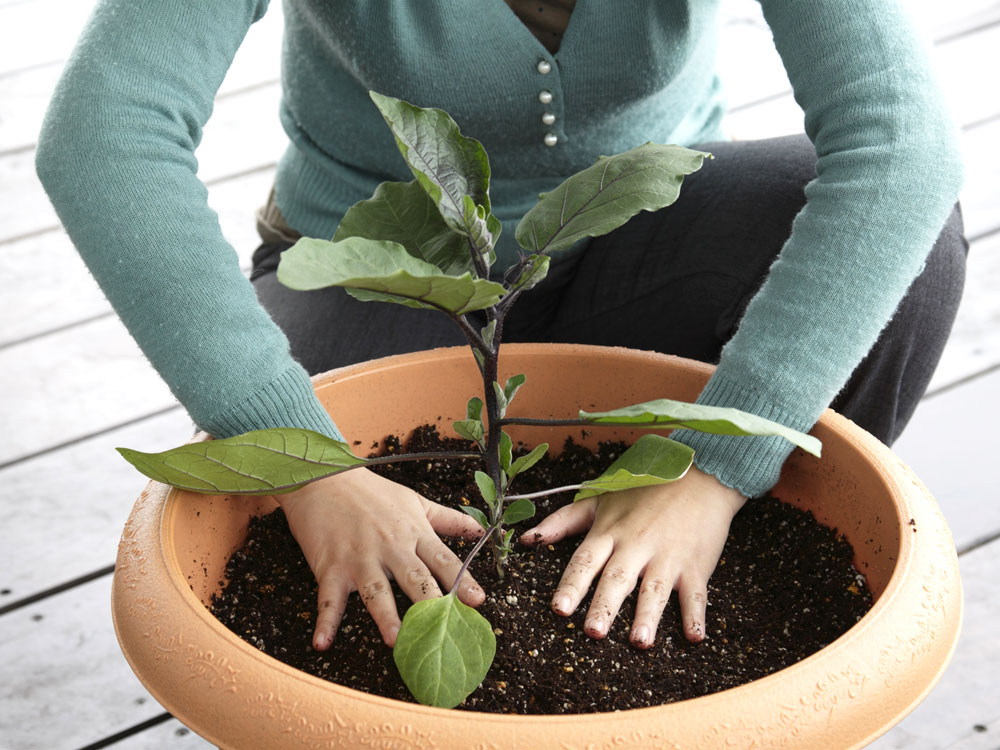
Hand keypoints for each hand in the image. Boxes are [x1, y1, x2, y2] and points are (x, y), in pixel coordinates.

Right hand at [275, 468, 484, 649]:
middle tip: (442, 628)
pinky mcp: (331, 567)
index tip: (477, 600)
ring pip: (376, 591)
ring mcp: (360, 558)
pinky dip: (325, 621)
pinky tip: (323, 642)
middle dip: (429, 603)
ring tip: (395, 640)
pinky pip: (329, 598)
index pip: (443, 559)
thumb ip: (449, 519)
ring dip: (385, 616)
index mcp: (414, 533)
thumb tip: (483, 531)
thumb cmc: (373, 492)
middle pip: (414, 578)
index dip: (461, 580)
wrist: (324, 480)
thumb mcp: (416, 501)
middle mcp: (390, 547)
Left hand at [520, 466, 745, 647]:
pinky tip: (694, 637)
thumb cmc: (645, 492)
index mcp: (610, 532)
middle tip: (593, 632)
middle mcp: (637, 545)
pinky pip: (696, 593)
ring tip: (639, 641)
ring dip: (647, 615)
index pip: (586, 561)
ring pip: (655, 589)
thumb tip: (526, 540)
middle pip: (618, 579)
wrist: (699, 477)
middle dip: (605, 605)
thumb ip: (562, 521)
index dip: (572, 585)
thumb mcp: (600, 500)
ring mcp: (668, 556)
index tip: (559, 609)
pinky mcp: (696, 565)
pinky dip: (696, 615)